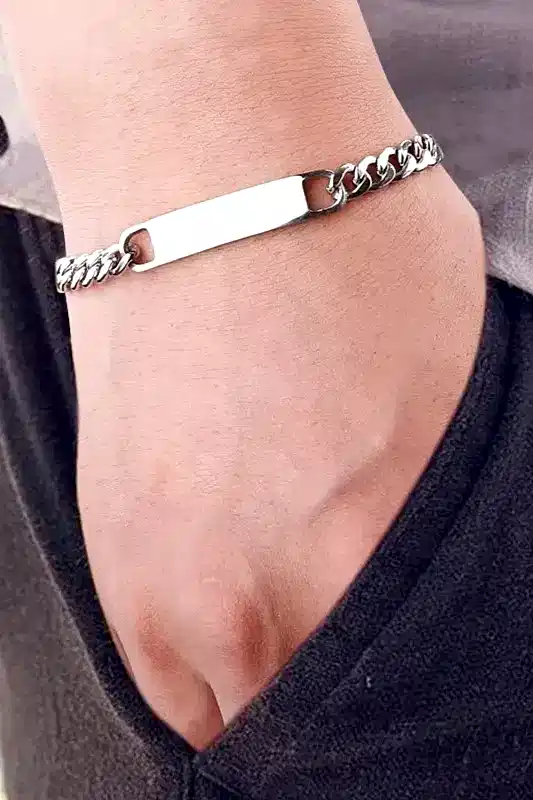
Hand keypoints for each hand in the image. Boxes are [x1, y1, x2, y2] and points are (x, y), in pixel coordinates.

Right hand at [70, 172, 483, 748]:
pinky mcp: (106, 531)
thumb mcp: (451, 401)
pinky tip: (222, 594)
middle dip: (310, 706)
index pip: (371, 708)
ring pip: (208, 704)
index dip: (376, 714)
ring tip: (275, 635)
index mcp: (358, 568)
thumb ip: (429, 528)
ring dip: (246, 687)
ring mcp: (156, 573)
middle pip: (282, 724)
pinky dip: (192, 649)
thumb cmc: (344, 258)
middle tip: (330, 671)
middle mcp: (245, 599)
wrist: (210, 172)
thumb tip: (415, 577)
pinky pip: (151, 651)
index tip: (377, 699)